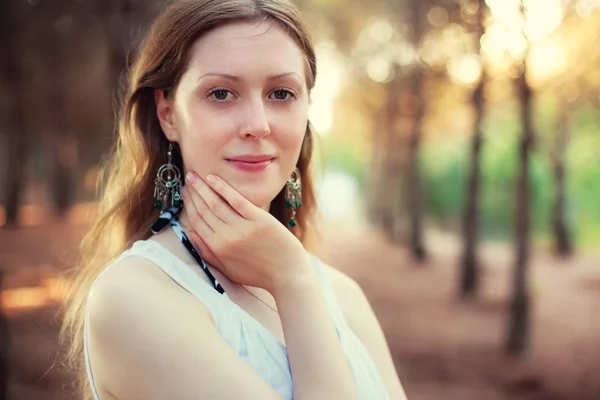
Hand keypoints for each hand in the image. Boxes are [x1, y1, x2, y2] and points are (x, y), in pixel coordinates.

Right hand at [181, 172, 311, 292]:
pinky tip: (213, 178)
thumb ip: (207, 253)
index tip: (185, 193)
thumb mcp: (228, 269)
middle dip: (193, 193)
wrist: (287, 274)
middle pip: (204, 210)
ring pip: (216, 203)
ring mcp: (243, 227)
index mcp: (217, 248)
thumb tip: (191, 233)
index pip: (197, 222)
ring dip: (203, 187)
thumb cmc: (258, 274)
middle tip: (188, 179)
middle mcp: (226, 237)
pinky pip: (236, 200)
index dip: (189, 206)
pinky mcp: (259, 219)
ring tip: (196, 176)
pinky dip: (223, 188)